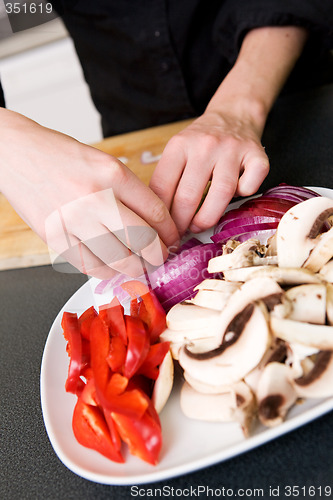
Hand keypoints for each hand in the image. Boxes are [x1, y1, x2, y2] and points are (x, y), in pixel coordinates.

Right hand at [0, 110, 178, 278]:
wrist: (17, 154)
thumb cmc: (61, 157)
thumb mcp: (104, 163)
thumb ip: (129, 192)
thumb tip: (153, 225)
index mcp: (113, 174)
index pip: (156, 212)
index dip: (170, 231)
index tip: (171, 238)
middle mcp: (95, 198)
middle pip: (143, 240)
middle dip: (158, 255)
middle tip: (160, 257)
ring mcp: (74, 221)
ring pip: (120, 260)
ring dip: (136, 268)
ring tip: (139, 265)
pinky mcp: (56, 238)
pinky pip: (91, 267)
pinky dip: (108, 271)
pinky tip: (112, 266)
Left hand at [149, 109, 268, 235]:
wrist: (233, 114)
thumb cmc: (201, 142)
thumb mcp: (178, 151)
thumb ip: (168, 179)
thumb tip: (160, 220)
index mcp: (179, 145)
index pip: (163, 187)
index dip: (161, 215)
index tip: (162, 228)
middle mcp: (205, 145)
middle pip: (189, 195)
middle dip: (181, 223)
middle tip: (180, 233)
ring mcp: (233, 149)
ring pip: (221, 194)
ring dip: (208, 218)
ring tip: (199, 225)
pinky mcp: (257, 155)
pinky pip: (250, 186)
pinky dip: (243, 195)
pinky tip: (236, 194)